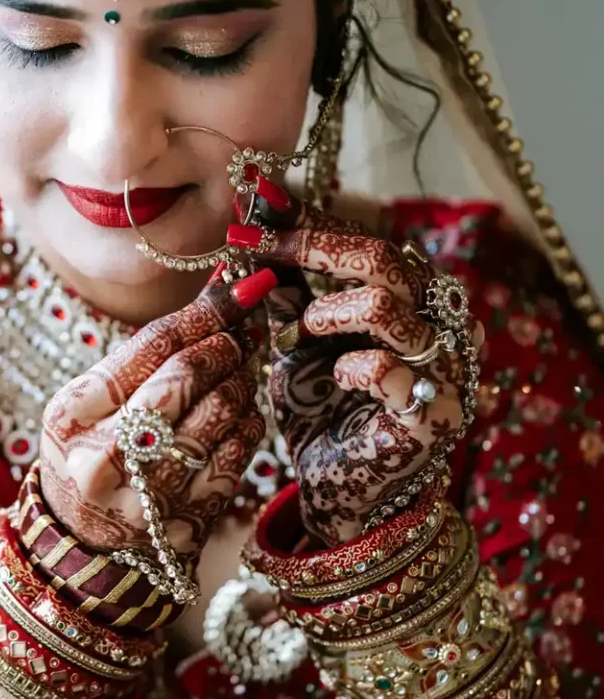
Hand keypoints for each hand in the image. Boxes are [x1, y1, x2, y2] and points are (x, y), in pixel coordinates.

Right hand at [39, 269, 275, 556]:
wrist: (83, 539)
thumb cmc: (90, 449)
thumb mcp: (91, 401)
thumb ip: (147, 351)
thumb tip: (221, 288)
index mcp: (72, 414)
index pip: (150, 345)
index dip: (204, 311)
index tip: (242, 290)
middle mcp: (104, 456)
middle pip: (186, 376)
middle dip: (224, 347)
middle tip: (237, 339)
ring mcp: (146, 493)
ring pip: (220, 413)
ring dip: (241, 384)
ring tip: (236, 377)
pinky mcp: (184, 520)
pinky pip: (237, 455)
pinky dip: (246, 425)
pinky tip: (237, 418)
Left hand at [228, 205, 483, 544]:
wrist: (337, 494)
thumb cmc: (322, 412)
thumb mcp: (296, 341)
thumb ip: (285, 287)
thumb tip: (254, 218)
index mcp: (412, 300)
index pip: (367, 241)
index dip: (310, 220)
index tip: (255, 204)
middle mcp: (439, 328)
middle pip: (388, 259)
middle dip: (315, 247)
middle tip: (262, 246)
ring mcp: (444, 372)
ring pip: (391, 307)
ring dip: (332, 311)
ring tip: (304, 329)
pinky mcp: (434, 417)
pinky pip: (391, 371)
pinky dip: (352, 366)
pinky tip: (337, 378)